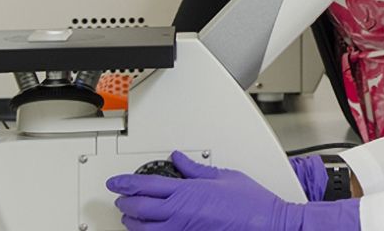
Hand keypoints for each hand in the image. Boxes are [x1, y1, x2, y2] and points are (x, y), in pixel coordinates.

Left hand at [107, 151, 359, 230]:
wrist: (267, 224)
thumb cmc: (251, 203)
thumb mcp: (224, 176)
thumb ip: (196, 169)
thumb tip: (179, 160)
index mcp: (188, 191)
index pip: (146, 185)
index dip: (126, 183)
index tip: (116, 182)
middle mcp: (181, 212)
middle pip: (139, 208)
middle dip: (125, 203)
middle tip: (120, 199)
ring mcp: (183, 230)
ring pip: (145, 229)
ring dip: (133, 222)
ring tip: (130, 218)